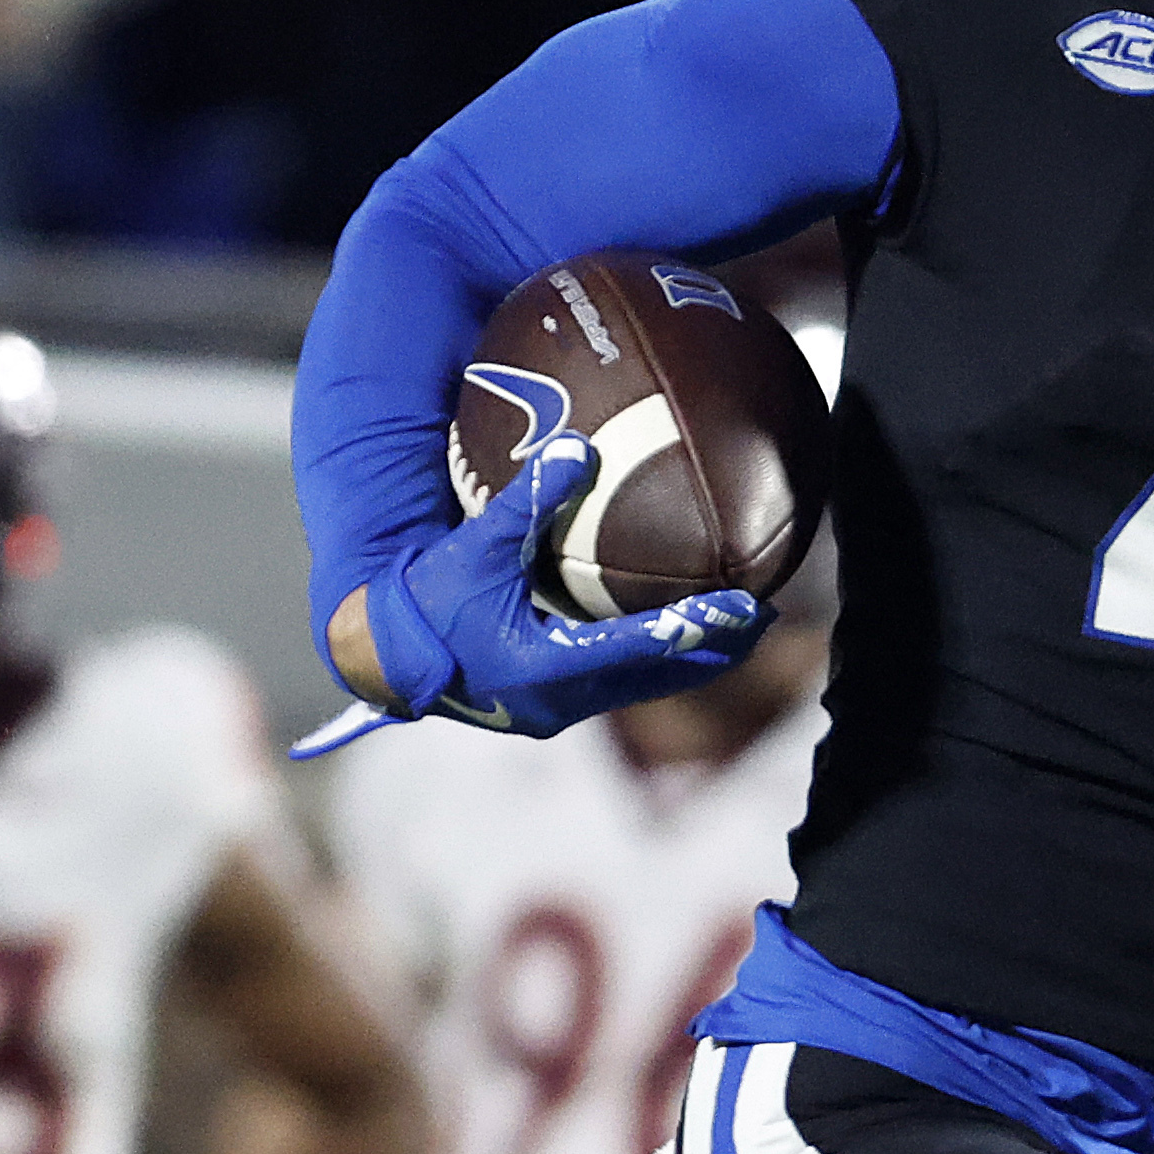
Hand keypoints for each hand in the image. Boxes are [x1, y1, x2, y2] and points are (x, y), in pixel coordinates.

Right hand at [362, 432, 763, 736]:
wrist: (386, 654)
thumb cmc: (428, 598)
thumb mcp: (477, 545)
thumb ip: (527, 500)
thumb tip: (580, 447)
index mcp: (542, 667)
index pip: (636, 648)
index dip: (694, 628)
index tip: (745, 607)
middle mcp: (558, 699)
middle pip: (656, 676)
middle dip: (714, 648)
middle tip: (767, 616)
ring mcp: (557, 706)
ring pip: (644, 683)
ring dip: (693, 656)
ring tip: (742, 626)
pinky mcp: (551, 700)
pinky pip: (621, 677)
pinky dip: (657, 654)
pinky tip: (682, 627)